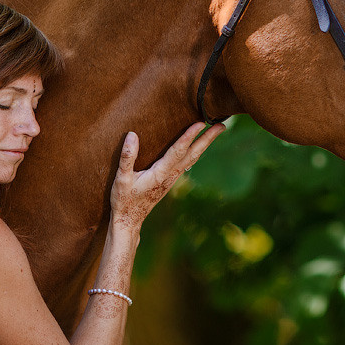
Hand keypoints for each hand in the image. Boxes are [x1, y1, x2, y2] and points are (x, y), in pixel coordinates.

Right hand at [110, 122, 225, 229]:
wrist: (129, 220)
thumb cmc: (124, 200)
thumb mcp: (121, 179)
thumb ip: (127, 157)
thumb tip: (132, 134)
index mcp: (160, 174)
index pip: (177, 152)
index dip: (188, 137)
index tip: (200, 123)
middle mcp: (170, 175)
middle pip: (193, 154)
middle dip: (207, 139)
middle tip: (222, 125)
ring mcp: (172, 178)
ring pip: (192, 158)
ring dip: (205, 144)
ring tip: (216, 130)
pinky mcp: (170, 180)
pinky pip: (187, 163)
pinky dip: (195, 152)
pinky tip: (198, 146)